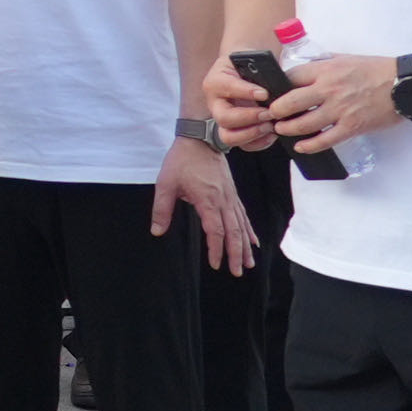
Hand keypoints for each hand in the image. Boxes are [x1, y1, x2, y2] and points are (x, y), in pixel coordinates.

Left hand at [155, 137, 254, 271]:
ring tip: (250, 264)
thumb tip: (157, 231)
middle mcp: (223, 200)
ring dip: (245, 246)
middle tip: (238, 272)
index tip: (215, 265)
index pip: (216, 231)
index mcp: (207, 200)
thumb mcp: (166, 183)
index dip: (216, 249)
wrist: (200, 138)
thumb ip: (161, 208)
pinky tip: (254, 242)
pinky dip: (249, 230)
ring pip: (241, 226)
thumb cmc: (182, 160)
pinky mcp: (232, 193)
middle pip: (233, 232)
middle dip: (236, 254)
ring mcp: (230, 197)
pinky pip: (243, 215)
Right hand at [200, 54, 289, 152]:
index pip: (227, 88)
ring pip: (228, 136)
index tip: (265, 93)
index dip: (246, 92)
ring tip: (270, 126)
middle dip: (249, 118)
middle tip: (269, 113)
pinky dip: (259, 143)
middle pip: (224, 118)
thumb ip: (256, 72)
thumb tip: (270, 89)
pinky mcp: (234, 132)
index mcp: (215, 82)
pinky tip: (272, 133)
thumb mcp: (249, 60)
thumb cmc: (248, 64)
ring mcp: (223, 120)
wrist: (245, 70)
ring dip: (252, 133)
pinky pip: (243, 145)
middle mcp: (214, 104)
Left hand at [254, 49, 409, 151]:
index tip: (271, 94)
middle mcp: (329, 89)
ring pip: (304, 123)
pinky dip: (309, 145)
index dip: (277, 86)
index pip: (291, 77)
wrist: (404, 83)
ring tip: (280, 130)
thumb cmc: (376, 69)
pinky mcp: (352, 126)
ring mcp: (340, 109)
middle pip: (290, 101)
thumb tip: (306, 69)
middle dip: (275, 111)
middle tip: (269, 115)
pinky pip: (325, 139)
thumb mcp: (346, 58)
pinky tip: (300, 147)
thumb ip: (324, 65)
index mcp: (326, 69)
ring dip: (287, 129)